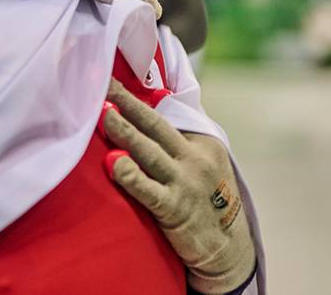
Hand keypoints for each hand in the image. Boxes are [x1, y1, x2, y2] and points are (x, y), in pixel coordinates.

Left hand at [102, 79, 254, 293]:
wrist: (227, 248)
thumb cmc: (206, 199)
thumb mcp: (204, 161)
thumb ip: (180, 136)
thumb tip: (155, 98)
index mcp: (202, 142)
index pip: (164, 116)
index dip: (136, 100)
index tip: (112, 83)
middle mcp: (194, 158)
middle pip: (154, 125)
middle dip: (127, 103)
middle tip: (103, 84)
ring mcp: (184, 183)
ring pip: (148, 151)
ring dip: (124, 131)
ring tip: (103, 114)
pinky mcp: (173, 208)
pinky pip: (148, 189)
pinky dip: (130, 175)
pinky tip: (113, 163)